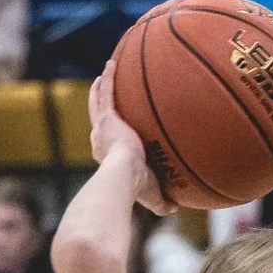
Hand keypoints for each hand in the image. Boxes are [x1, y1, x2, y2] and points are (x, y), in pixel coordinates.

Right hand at [85, 63, 163, 206]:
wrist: (124, 177)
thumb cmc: (136, 189)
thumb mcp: (151, 195)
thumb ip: (161, 201)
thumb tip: (175, 208)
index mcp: (107, 155)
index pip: (106, 140)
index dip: (107, 133)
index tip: (111, 125)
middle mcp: (100, 140)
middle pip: (98, 117)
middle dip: (99, 105)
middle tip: (101, 93)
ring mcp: (102, 128)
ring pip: (98, 102)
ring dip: (101, 87)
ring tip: (104, 75)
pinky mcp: (107, 118)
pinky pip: (107, 92)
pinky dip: (109, 78)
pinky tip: (111, 64)